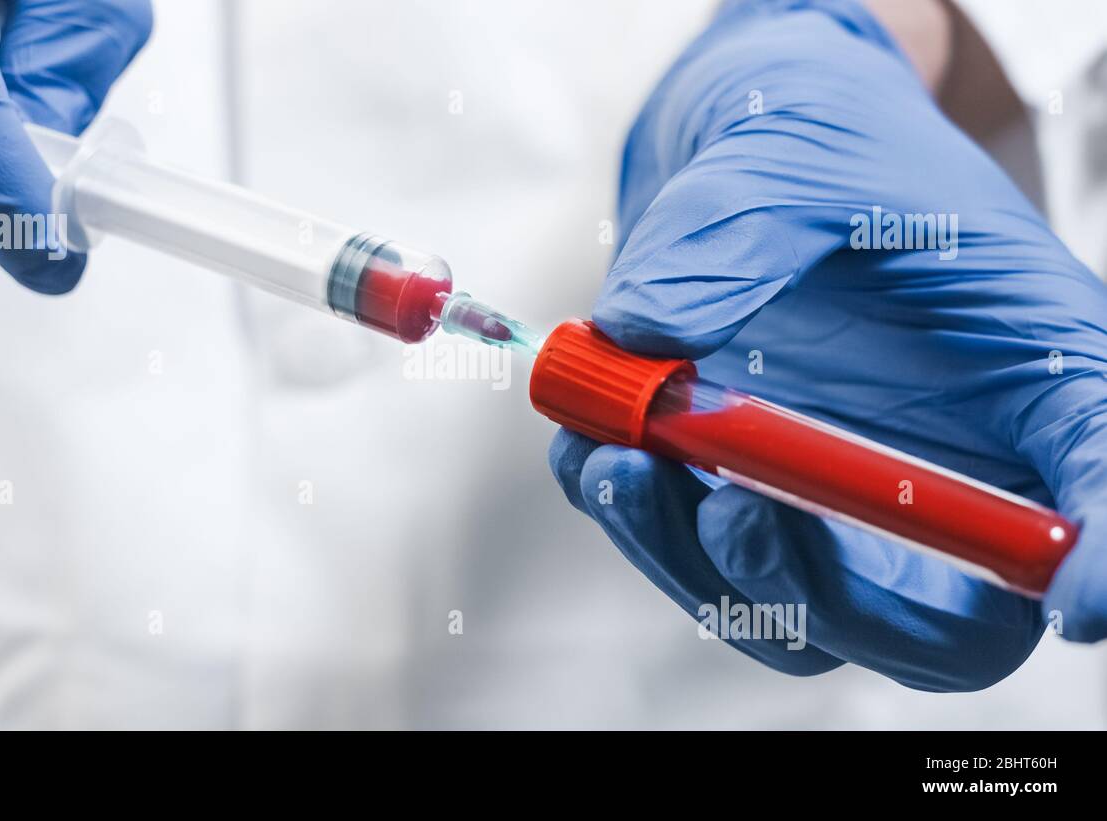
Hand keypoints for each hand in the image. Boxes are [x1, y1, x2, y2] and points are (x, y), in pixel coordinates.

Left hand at [551, 0, 1106, 690]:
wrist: (754, 147)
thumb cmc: (819, 142)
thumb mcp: (791, 157)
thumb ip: (733, 242)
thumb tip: (641, 335)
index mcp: (1028, 374)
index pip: (1097, 487)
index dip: (1106, 562)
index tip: (1079, 604)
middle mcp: (947, 465)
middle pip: (933, 619)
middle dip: (821, 594)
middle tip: (726, 510)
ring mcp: (846, 497)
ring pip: (800, 613)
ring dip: (700, 568)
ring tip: (620, 462)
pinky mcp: (754, 495)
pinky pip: (704, 563)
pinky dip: (644, 529)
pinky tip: (596, 450)